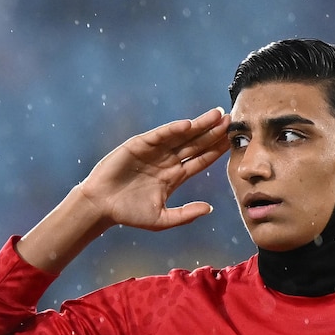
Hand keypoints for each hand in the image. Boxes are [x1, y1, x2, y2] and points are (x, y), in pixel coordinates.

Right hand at [79, 107, 230, 230]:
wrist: (101, 206)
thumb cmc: (129, 213)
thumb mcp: (162, 219)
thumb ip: (186, 214)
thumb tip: (210, 208)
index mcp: (175, 176)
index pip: (201, 160)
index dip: (217, 150)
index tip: (233, 141)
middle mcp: (167, 160)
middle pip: (196, 144)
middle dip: (213, 132)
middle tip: (231, 120)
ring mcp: (154, 151)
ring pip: (182, 136)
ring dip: (199, 125)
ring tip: (217, 115)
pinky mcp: (139, 144)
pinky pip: (160, 135)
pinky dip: (173, 129)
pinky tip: (189, 124)